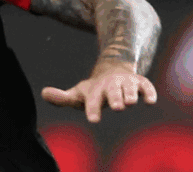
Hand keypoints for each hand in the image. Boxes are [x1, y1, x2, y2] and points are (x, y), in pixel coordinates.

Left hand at [41, 66, 156, 122]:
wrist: (113, 71)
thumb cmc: (94, 90)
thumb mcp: (78, 94)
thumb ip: (62, 98)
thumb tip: (42, 93)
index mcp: (95, 90)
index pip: (92, 101)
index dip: (92, 109)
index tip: (93, 120)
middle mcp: (110, 85)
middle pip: (112, 91)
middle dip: (114, 98)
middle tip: (117, 107)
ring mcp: (126, 83)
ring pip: (129, 88)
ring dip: (130, 94)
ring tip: (130, 102)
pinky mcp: (140, 83)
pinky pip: (146, 86)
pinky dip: (148, 92)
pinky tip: (150, 101)